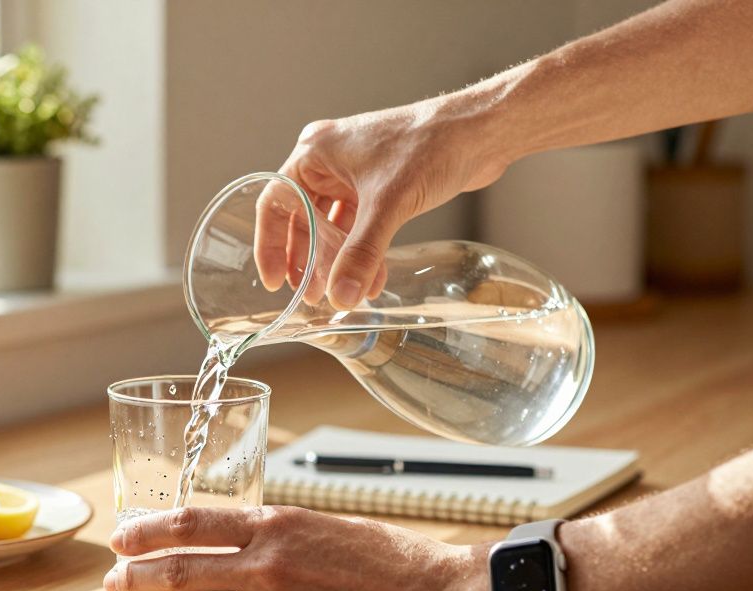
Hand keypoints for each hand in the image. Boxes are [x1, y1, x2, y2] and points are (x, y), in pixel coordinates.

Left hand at [104, 506, 506, 590]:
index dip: (148, 530)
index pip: (192, 521)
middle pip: (180, 567)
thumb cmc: (396, 559)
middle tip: (111, 583)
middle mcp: (270, 562)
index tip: (123, 537)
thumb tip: (231, 538)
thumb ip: (277, 531)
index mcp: (279, 522)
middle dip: (135, 576)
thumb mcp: (328, 524)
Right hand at [257, 95, 510, 309]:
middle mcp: (330, 161)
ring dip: (338, 259)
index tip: (275, 281)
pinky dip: (362, 251)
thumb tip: (342, 296)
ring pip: (333, 225)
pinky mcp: (381, 184)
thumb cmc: (430, 146)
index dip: (271, 245)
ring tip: (341, 293)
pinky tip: (372, 279)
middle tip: (310, 295)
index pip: (276, 203)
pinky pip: (359, 224)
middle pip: (303, 219)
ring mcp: (355, 173)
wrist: (481, 132)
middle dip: (309, 260)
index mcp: (315, 152)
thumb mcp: (388, 206)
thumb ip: (361, 254)